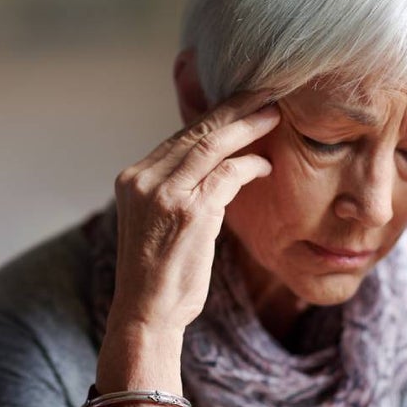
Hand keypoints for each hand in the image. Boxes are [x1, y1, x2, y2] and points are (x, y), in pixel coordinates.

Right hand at [96, 92, 280, 396]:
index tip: (241, 103)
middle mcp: (143, 180)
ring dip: (246, 126)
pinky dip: (249, 166)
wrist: (145, 315)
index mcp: (133, 179)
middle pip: (194, 132)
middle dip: (234, 109)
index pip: (178, 138)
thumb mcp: (157, 223)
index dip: (214, 117)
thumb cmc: (159, 274)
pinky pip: (226, 175)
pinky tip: (266, 164)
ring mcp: (163, 194)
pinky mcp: (188, 212)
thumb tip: (214, 166)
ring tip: (274, 112)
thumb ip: (176, 190)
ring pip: (210, 145)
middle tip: (265, 92)